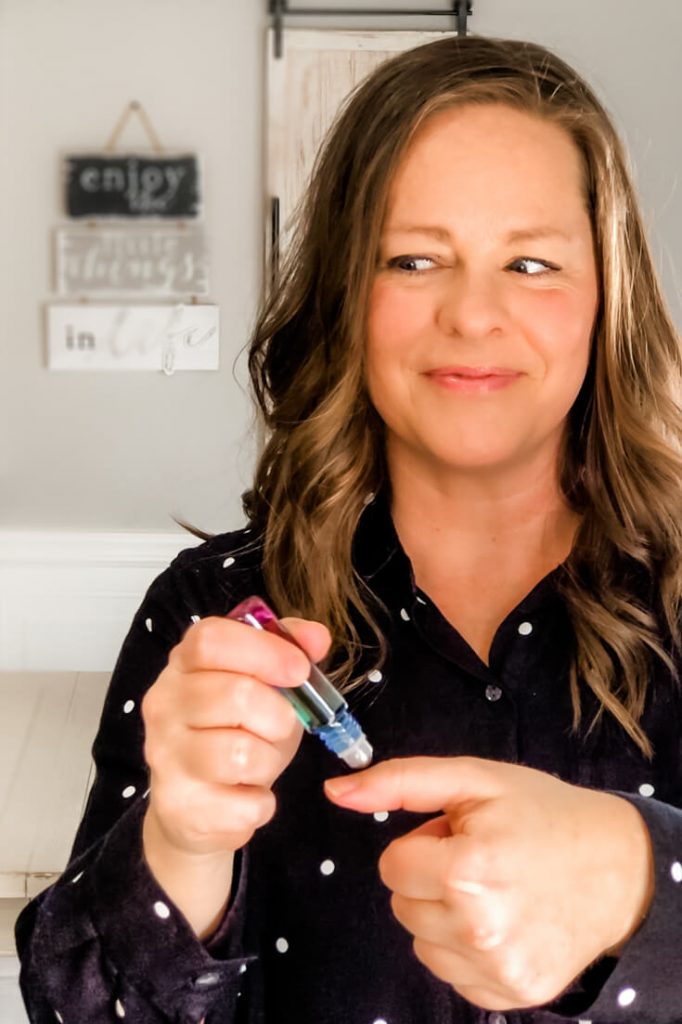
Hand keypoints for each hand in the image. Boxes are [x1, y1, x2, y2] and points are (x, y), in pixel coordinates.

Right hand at [142, 614, 329, 857]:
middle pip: (235, 695)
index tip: (299, 670)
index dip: (264, 651)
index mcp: (184, 663)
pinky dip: (262, 803)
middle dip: (279, 715)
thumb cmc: (235, 732)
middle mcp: (164, 704)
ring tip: (261, 762)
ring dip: (270, 760)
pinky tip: (247, 795)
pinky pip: (246, 805)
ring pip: (241, 753)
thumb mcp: (266, 685)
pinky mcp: (176, 806)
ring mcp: (164, 755)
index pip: (211, 640)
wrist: (194, 806)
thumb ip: (290, 650)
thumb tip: (317, 637)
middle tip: (281, 726)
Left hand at [325, 757, 653, 1010]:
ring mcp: (497, 967)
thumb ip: (399, 781)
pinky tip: (504, 920)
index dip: (423, 844)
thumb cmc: (542, 813)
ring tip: (494, 887)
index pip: (392, 865)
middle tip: (482, 858)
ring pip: (422, 940)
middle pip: (403, 904)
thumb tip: (335, 791)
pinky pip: (451, 972)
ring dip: (444, 913)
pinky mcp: (512, 993)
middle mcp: (479, 928)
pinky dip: (465, 947)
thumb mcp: (474, 779)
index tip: (463, 836)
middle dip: (431, 877)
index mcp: (467, 870)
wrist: (619, 865)